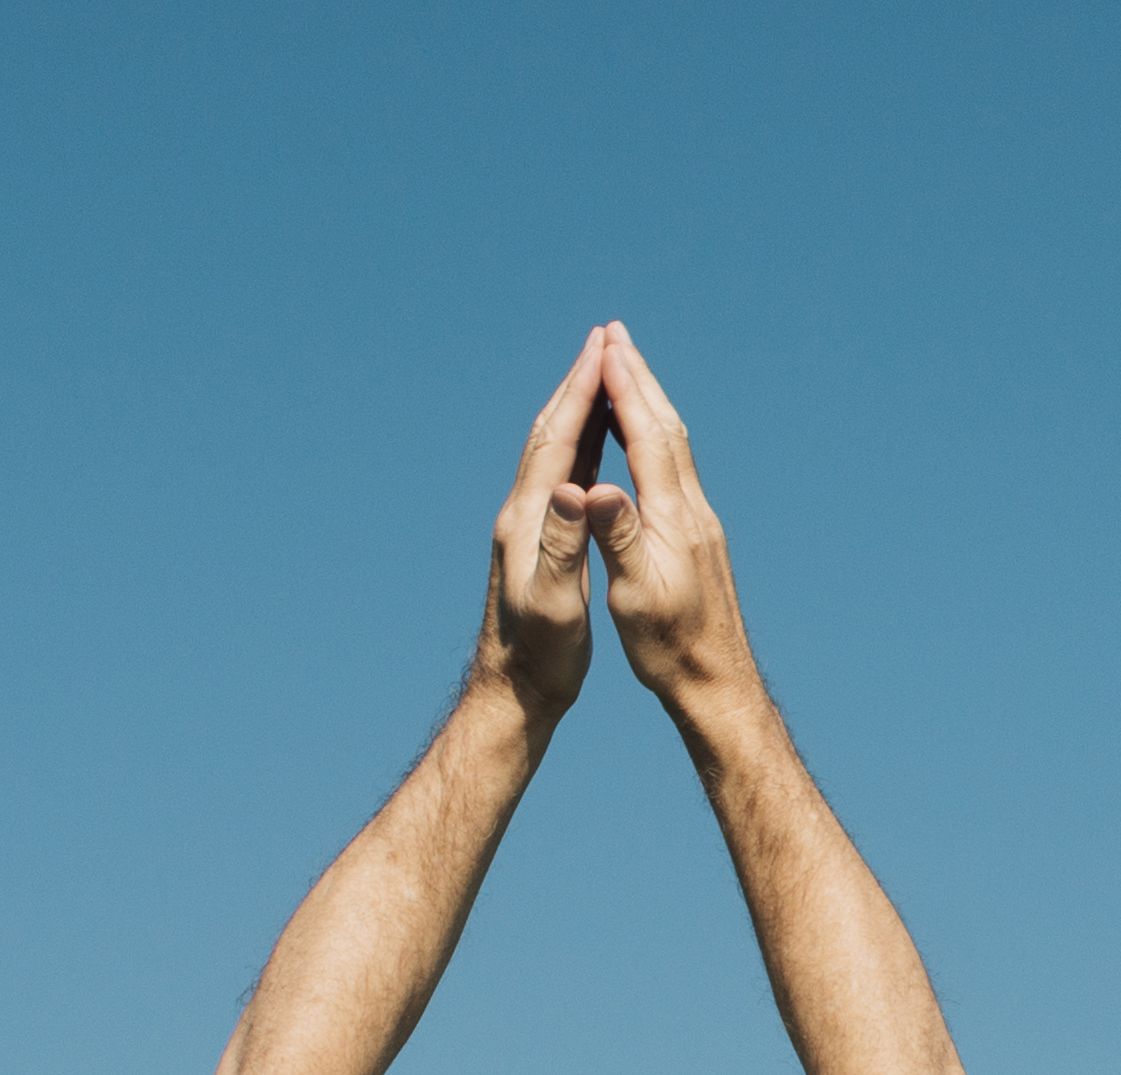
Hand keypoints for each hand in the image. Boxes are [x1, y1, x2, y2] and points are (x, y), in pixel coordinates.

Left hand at [474, 340, 622, 722]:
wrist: (516, 687)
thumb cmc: (542, 653)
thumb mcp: (554, 600)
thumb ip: (561, 544)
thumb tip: (569, 489)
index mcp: (530, 518)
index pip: (558, 439)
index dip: (581, 392)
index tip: (603, 349)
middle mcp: (525, 511)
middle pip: (553, 431)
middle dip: (578, 383)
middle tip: (603, 340)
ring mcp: (530, 523)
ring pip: (558, 448)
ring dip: (581, 408)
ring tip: (604, 375)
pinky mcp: (539, 539)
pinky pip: (564, 475)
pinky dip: (584, 445)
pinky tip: (598, 441)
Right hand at [587, 325, 759, 711]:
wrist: (718, 685)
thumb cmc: (670, 649)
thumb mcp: (634, 596)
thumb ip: (617, 537)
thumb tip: (600, 487)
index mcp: (673, 519)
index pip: (648, 437)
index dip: (626, 389)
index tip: (606, 346)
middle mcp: (694, 512)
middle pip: (667, 428)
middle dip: (639, 378)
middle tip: (616, 335)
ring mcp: (701, 524)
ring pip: (675, 446)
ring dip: (649, 402)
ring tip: (626, 370)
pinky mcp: (701, 539)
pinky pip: (677, 470)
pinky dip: (656, 438)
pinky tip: (644, 441)